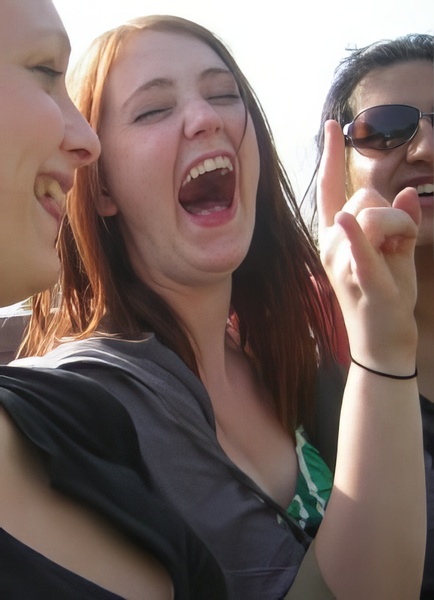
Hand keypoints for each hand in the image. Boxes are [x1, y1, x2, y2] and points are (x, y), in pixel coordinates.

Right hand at [317, 120, 420, 371]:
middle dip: (392, 212)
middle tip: (397, 244)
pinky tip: (347, 225)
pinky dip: (358, 239)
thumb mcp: (394, 254)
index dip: (332, 156)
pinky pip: (362, 250)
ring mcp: (344, 262)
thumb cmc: (386, 297)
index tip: (332, 125)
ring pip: (376, 214)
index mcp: (337, 237)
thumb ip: (397, 222)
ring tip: (396, 256)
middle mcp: (332, 245)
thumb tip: (403, 192)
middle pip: (366, 198)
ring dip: (400, 228)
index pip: (331, 189)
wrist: (382, 343)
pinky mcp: (364, 280)